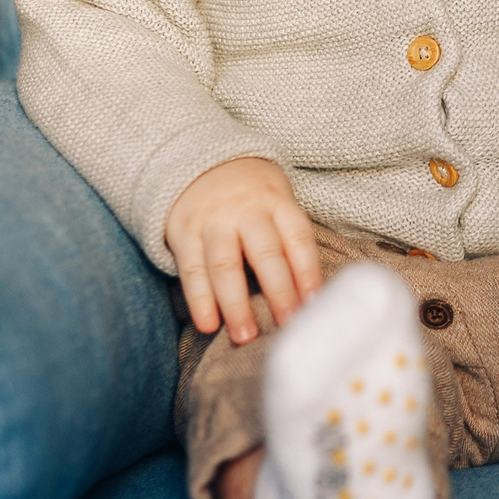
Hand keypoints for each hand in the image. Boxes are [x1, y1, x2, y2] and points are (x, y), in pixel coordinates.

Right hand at [163, 157, 323, 344]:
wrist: (201, 163)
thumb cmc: (254, 197)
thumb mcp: (277, 202)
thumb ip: (289, 242)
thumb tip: (310, 296)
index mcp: (277, 202)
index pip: (297, 237)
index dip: (308, 271)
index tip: (315, 303)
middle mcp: (246, 210)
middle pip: (265, 253)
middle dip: (278, 292)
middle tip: (289, 325)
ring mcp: (212, 221)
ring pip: (225, 265)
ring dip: (235, 304)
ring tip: (245, 336)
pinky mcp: (183, 233)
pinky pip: (192, 269)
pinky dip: (199, 299)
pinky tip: (208, 324)